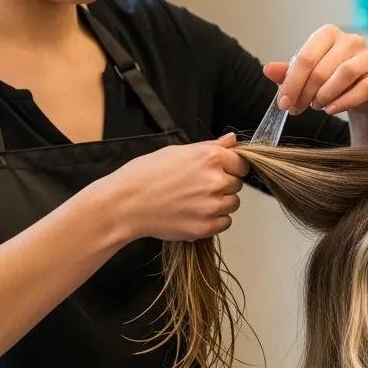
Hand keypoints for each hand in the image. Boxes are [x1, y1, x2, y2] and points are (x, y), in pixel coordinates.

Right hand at [107, 134, 248, 241]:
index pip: (242, 164)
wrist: (125, 203)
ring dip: (220, 203)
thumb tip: (232, 140)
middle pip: (237, 185)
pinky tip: (193, 213)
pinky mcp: (205, 227)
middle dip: (223, 185)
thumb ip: (211, 147)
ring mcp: (212, 205)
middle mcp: (215, 180)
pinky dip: (213, 220)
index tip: (220, 171)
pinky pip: (224, 223)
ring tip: (194, 200)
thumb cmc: (146, 175)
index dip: (231, 167)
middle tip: (198, 187)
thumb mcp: (178, 151)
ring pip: (232, 204)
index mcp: (210, 157)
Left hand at [263, 26, 367, 116]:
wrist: (363, 92)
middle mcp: (351, 40)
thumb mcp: (306, 75)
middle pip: (321, 69)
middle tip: (297, 109)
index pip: (305, 58)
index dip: (291, 83)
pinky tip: (331, 110)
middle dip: (305, 93)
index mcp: (328, 34)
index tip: (283, 104)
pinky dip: (344, 102)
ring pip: (344, 74)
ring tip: (316, 106)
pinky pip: (363, 89)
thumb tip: (267, 69)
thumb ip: (288, 72)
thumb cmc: (330, 78)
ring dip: (324, 95)